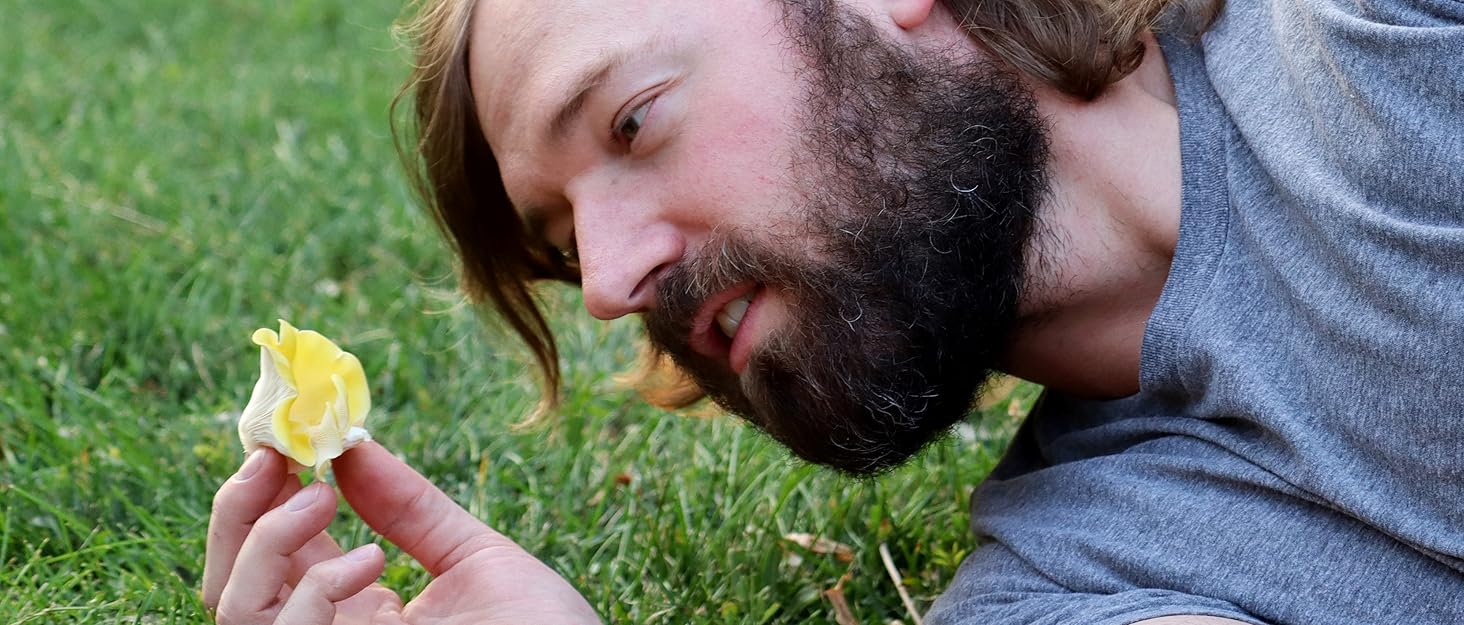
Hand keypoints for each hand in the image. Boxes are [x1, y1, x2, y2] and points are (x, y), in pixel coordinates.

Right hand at [202, 443, 600, 623]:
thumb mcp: (476, 559)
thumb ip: (411, 509)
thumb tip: (352, 445)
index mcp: (358, 615)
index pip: (276, 557)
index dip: (261, 496)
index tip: (278, 435)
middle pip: (230, 585)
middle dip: (238, 512)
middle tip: (276, 454)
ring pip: (232, 611)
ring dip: (266, 542)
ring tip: (324, 498)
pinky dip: (310, 590)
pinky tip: (369, 562)